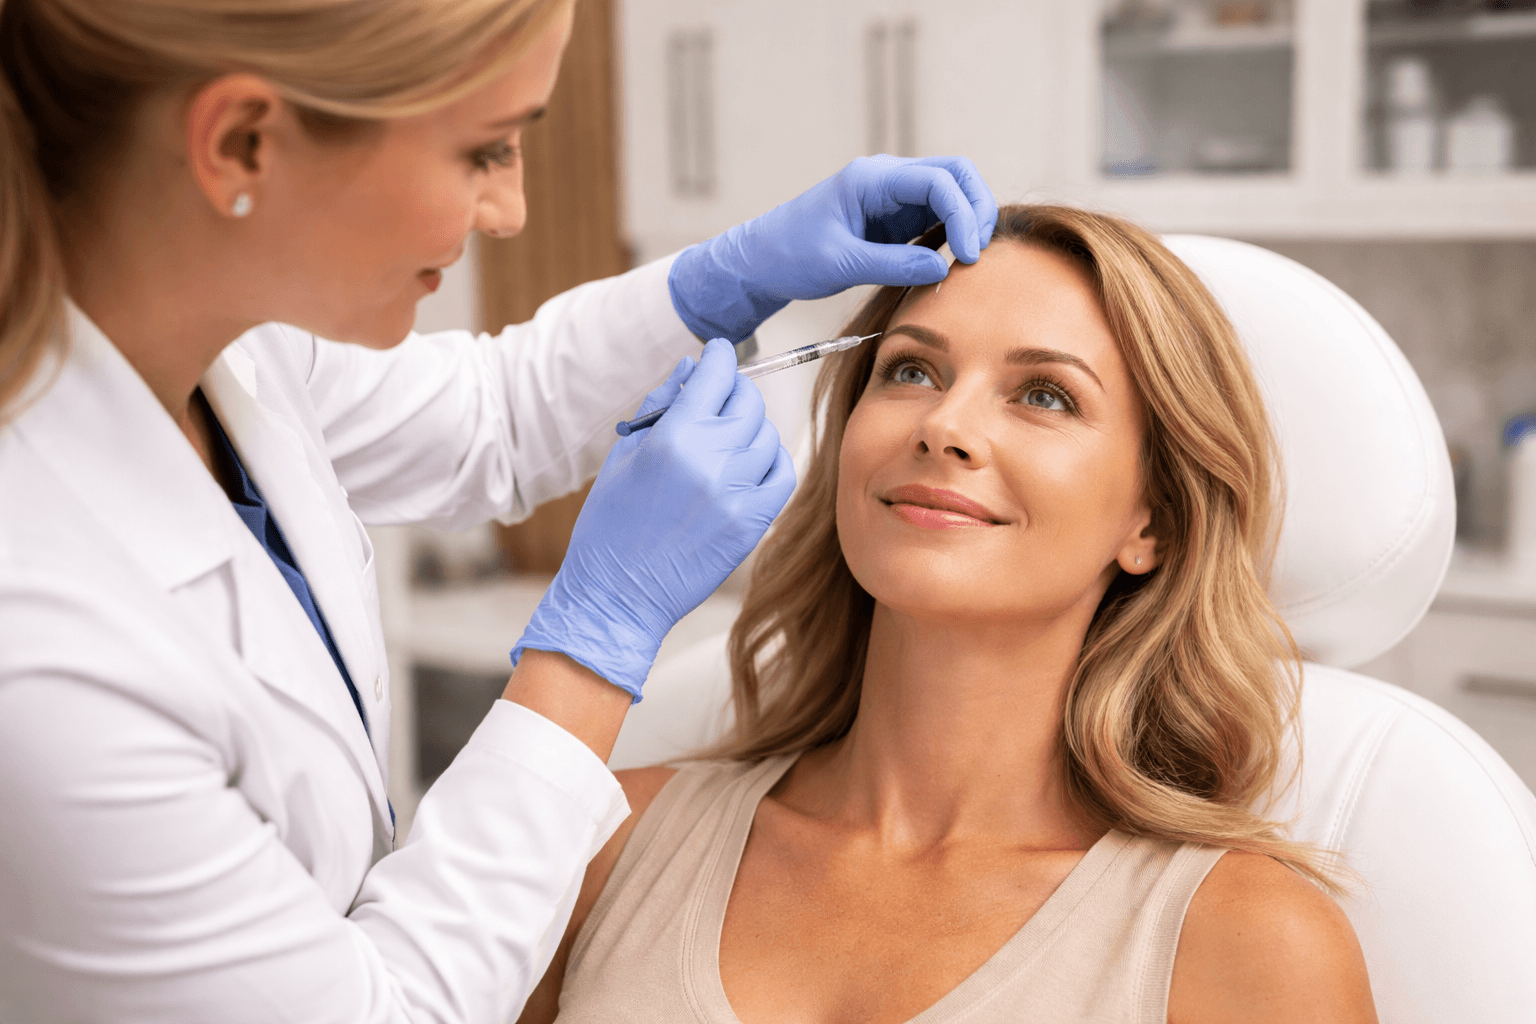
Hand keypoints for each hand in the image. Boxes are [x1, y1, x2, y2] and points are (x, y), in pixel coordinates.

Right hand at [511, 340, 795, 700]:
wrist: (618, 593)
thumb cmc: (610, 523)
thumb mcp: (625, 455)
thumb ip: (663, 406)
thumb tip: (693, 370)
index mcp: (674, 437)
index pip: (716, 375)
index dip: (720, 357)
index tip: (719, 354)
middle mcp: (712, 460)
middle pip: (747, 401)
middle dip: (734, 391)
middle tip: (718, 399)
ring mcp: (737, 493)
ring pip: (767, 435)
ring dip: (750, 428)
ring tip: (726, 439)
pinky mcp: (751, 523)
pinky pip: (783, 475)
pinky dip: (771, 461)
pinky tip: (750, 465)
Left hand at [668, 155, 998, 342]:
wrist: (762, 261)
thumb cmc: (790, 257)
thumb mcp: (841, 264)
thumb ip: (894, 265)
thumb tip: (945, 268)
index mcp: (872, 179)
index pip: (938, 181)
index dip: (964, 215)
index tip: (969, 256)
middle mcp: (887, 179)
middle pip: (956, 174)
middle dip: (977, 209)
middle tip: (980, 254)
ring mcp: (893, 196)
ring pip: (951, 193)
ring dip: (969, 219)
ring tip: (971, 259)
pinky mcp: (894, 218)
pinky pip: (937, 216)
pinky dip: (954, 232)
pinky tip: (955, 260)